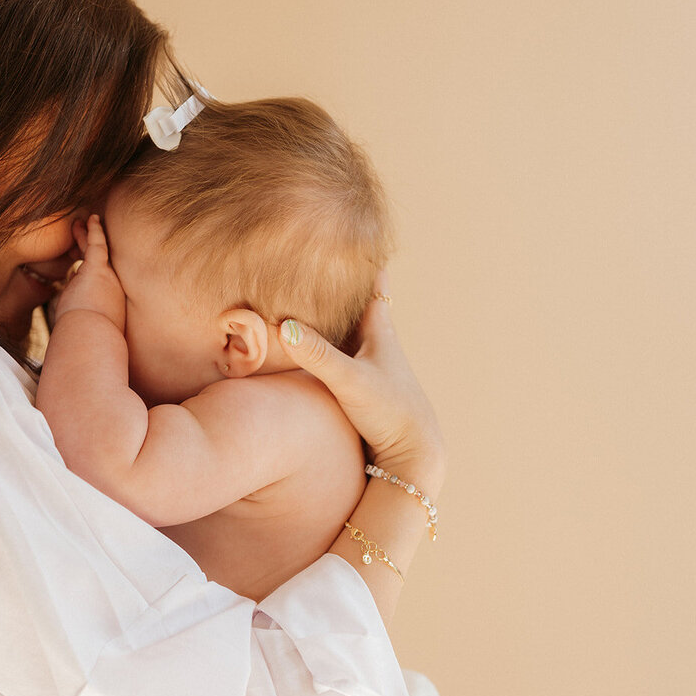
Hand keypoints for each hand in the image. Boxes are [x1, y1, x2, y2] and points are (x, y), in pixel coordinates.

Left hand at [53, 214, 125, 330]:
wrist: (90, 340)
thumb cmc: (86, 341)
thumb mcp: (81, 326)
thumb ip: (74, 310)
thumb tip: (66, 303)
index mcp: (108, 303)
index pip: (101, 283)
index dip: (94, 272)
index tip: (89, 266)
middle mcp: (111, 288)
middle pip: (102, 263)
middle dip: (92, 249)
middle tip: (85, 236)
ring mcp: (106, 277)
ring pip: (94, 251)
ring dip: (84, 237)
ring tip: (77, 223)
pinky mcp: (97, 269)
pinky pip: (96, 244)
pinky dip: (93, 231)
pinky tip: (90, 218)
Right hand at [277, 270, 444, 489]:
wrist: (413, 456)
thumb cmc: (390, 413)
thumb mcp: (349, 380)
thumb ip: (315, 354)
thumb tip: (282, 326)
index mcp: (380, 332)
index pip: (375, 286)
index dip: (365, 263)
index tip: (354, 239)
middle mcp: (378, 346)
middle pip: (360, 305)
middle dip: (343, 286)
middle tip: (324, 263)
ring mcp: (372, 369)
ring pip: (351, 333)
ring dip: (334, 318)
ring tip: (311, 298)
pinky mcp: (363, 392)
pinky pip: (341, 358)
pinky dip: (326, 347)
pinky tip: (310, 350)